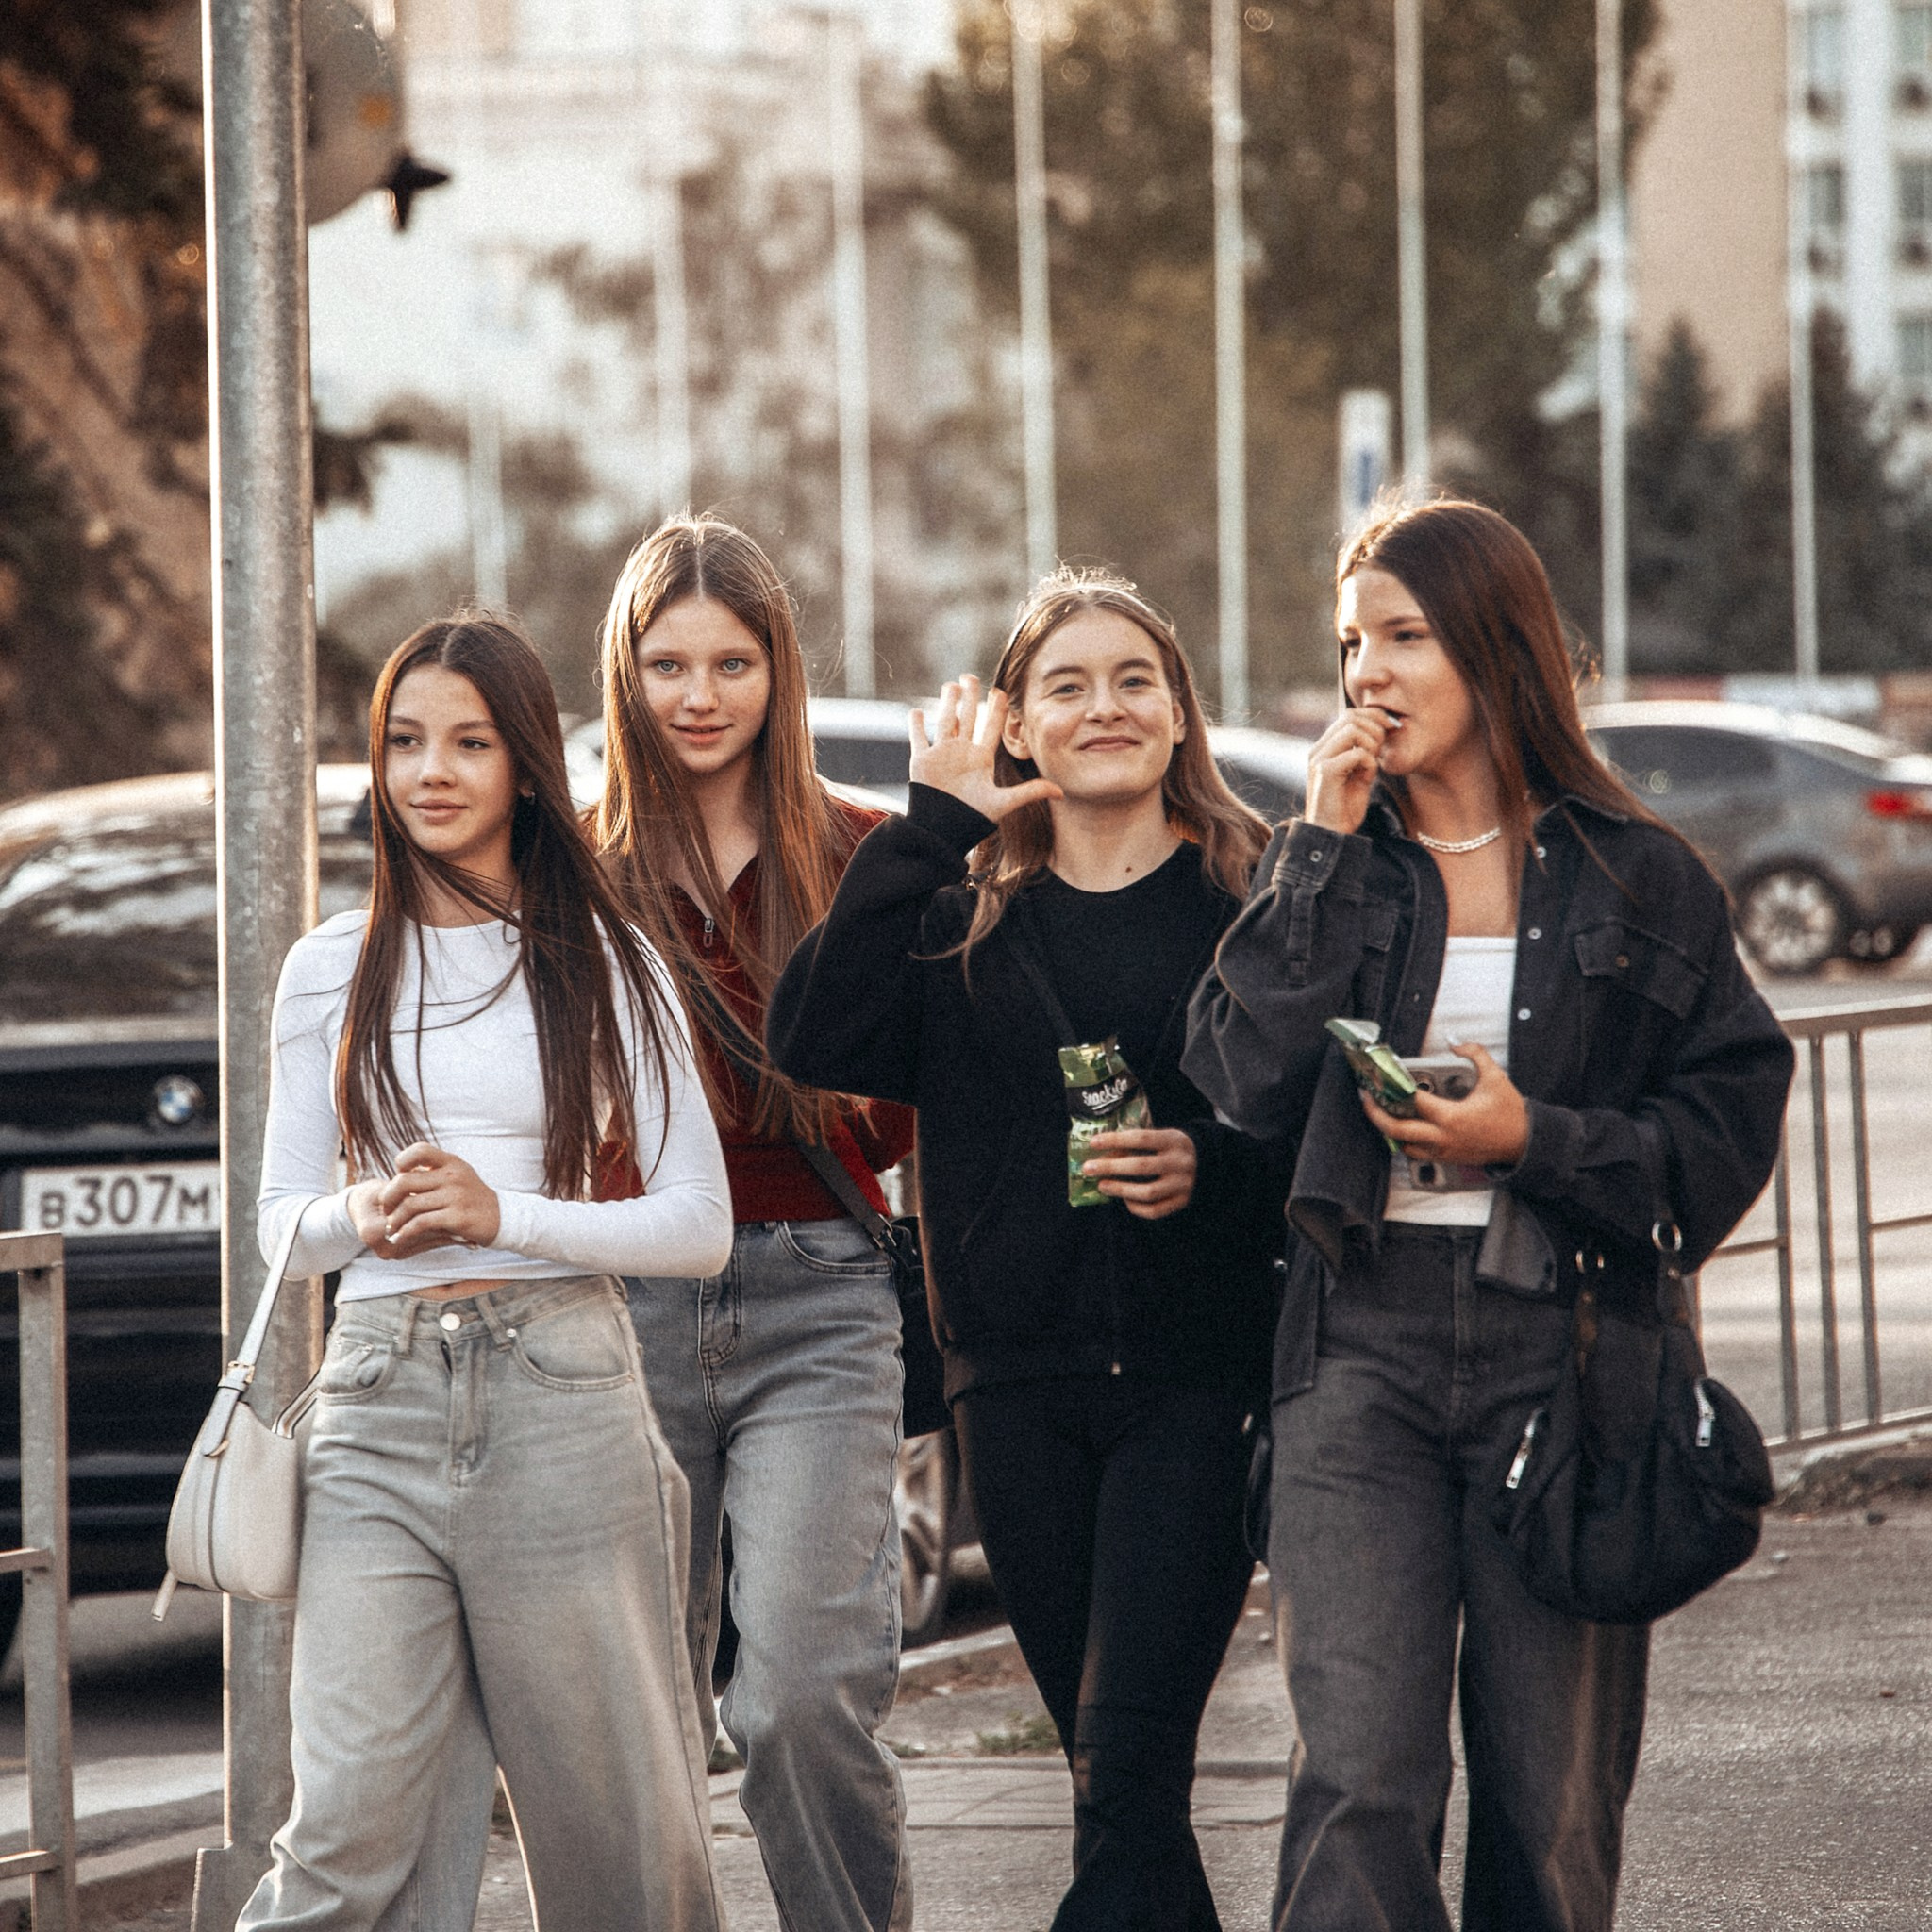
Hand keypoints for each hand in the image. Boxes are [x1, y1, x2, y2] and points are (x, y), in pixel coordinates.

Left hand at [356, 1143, 502, 1258]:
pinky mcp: (457, 1218)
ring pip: (410, 1206)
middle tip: (386, 1210)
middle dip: (388, 1198)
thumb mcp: (457, 1175)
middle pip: (405, 1181)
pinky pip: (421, 1223)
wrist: (501, 1217)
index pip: (419, 1150)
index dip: (402, 1162)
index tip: (399, 1177)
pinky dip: (405, 1232)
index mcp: (452, 1162)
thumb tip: (398, 1175)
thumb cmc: (471, 1197)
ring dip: (395, 1220)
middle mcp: (453, 1176)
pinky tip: (400, 1237)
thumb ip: (433, 1172)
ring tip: (391, 1228)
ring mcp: (456, 1197)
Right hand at [908, 676, 1062, 822]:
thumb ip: (1031, 793)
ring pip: (945, 722)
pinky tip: (916, 712)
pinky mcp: (921, 761)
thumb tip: (1061, 792)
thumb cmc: (973, 817)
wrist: (944, 830)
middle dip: (969, 697)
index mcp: (981, 759)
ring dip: (947, 704)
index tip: (1000, 690)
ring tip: (949, 685)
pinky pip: (918, 739)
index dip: (996, 709)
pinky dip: (916, 726)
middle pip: (967, 718)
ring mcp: (942, 756)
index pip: (991, 727)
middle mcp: (962, 753)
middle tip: (970, 676)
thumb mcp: (1004, 802)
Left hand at [1081, 1127, 1197, 1219]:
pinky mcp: (1181, 1202)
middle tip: (1088, 1168)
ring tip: (1101, 1185)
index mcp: (1174, 1140)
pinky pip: (1154, 1210)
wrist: (1206, 1163)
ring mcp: (1182, 1185)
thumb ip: (1138, 1143)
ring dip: (1120, 1189)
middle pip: (1141, 1166)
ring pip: (1147, 1192)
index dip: (1116, 1140)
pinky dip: (1135, 1207)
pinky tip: (1124, 1199)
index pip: (1141, 1138)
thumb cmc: (1171, 1148)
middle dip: (1111, 1167)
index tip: (1093, 1142)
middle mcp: (1180, 1163)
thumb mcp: (1162, 1137)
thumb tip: (1102, 1152)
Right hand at [1304, 707, 1390, 835]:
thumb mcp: (1358, 773)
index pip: (1349, 714)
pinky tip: (1367, 779)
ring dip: (1371, 745)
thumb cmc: (1345, 807)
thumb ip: (1364, 751)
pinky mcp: (1326, 772)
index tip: (1391, 728)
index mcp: (1324, 748)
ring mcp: (1319, 759)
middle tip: (1380, 752)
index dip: (1374, 716)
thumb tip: (1381, 728)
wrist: (1331, 834)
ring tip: (1372, 765)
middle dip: (1375, 730)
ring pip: (1352, 729)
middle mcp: (1318, 749)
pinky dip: (1370, 764)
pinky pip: (1357, 753)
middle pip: (1351, 717)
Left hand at [1359, 1044, 1529, 1169]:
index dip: (1394, 1090)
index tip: (1381, 1080)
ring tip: (1381, 1113)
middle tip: (1367, 1100)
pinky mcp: (1447, 1159)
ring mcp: (1444, 1151)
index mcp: (1452, 1117)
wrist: (1525, 1143)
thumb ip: (1475, 1054)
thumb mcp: (1495, 1077)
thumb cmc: (1511, 1114)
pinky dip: (1406, 1141)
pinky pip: (1417, 1153)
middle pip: (1398, 1130)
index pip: (1414, 1103)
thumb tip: (1456, 1042)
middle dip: (1376, 1115)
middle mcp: (1444, 1137)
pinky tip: (1403, 1127)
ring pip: (1404, 1145)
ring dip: (1390, 1131)